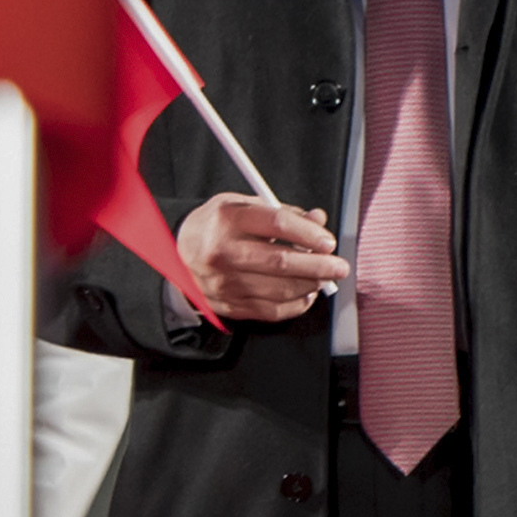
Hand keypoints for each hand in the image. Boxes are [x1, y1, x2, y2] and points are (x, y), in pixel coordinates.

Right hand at [176, 191, 344, 328]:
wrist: (176, 254)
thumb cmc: (216, 226)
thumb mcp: (242, 205)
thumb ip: (282, 211)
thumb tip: (318, 220)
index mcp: (228, 220)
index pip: (277, 225)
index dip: (308, 234)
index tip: (328, 241)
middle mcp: (223, 253)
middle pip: (281, 262)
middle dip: (318, 266)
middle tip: (339, 267)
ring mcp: (224, 283)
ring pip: (279, 290)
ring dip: (310, 286)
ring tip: (323, 278)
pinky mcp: (229, 305)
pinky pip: (270, 311)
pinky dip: (295, 305)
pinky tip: (306, 294)